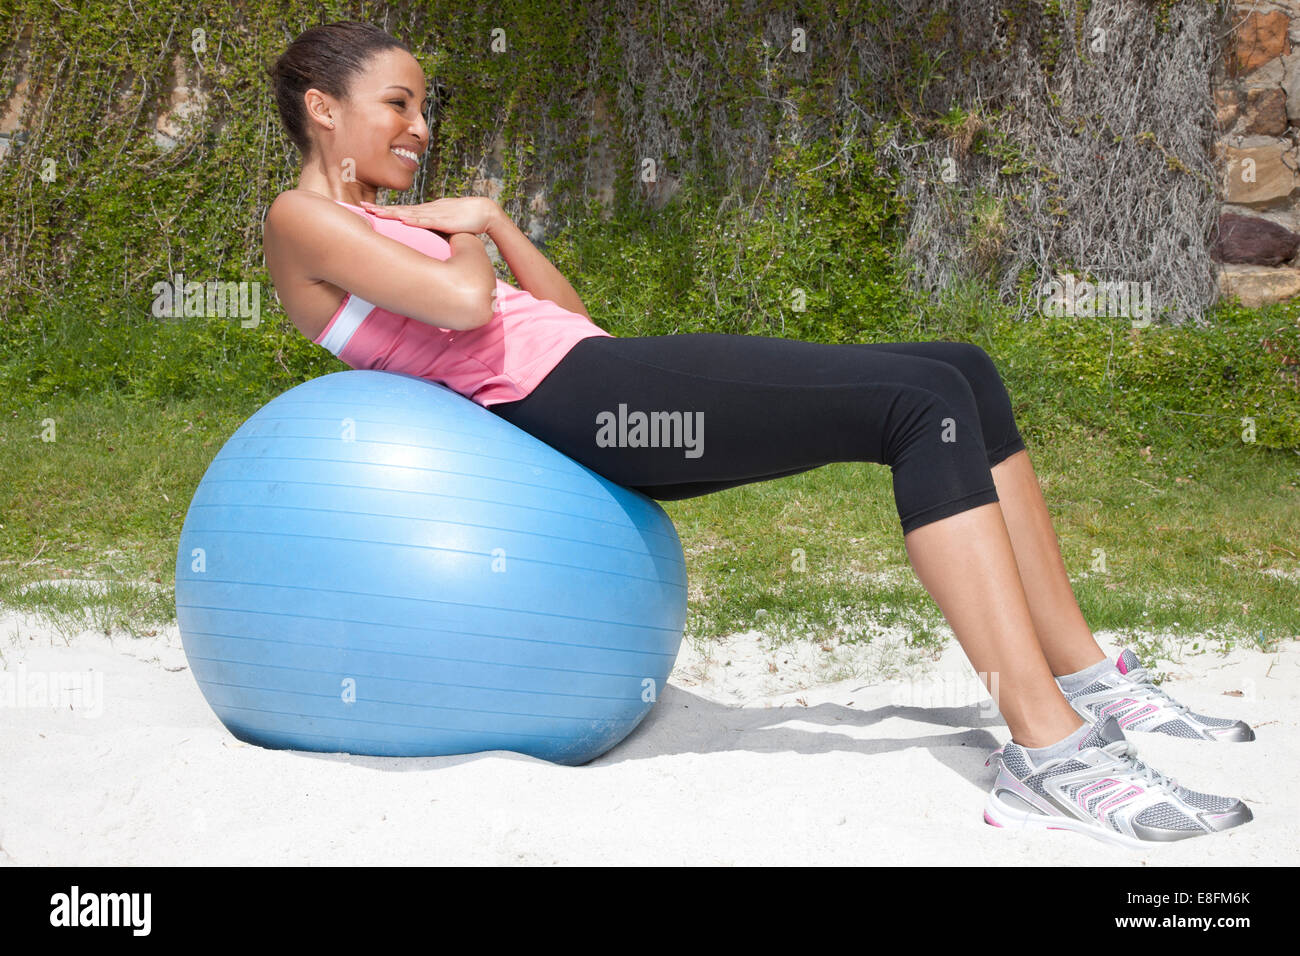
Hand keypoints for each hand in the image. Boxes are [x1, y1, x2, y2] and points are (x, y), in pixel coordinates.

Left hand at [358, 196, 499, 234]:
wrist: (485, 212)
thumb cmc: (466, 221)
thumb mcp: (445, 228)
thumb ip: (433, 233)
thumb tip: (424, 244)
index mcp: (426, 213)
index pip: (402, 211)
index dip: (385, 210)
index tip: (369, 210)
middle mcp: (427, 211)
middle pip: (400, 209)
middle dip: (382, 209)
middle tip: (363, 207)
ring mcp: (435, 214)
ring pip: (409, 213)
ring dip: (393, 213)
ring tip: (377, 213)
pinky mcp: (444, 220)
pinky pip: (426, 220)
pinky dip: (414, 219)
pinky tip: (403, 218)